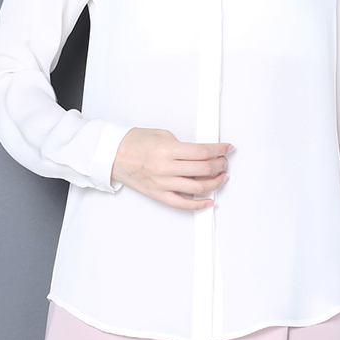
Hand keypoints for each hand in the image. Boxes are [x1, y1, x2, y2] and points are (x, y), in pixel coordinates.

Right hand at [111, 127, 232, 209]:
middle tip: (224, 161)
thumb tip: (202, 153)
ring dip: (214, 183)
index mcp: (167, 149)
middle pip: (203, 169)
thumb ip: (183, 145)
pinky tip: (209, 201)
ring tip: (220, 177)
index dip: (219, 149)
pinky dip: (198, 205)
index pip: (202, 151)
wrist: (113, 155)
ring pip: (196, 188)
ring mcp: (162, 183)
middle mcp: (166, 168)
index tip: (227, 147)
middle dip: (219, 164)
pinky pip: (181, 204)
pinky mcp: (158, 195)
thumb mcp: (162, 134)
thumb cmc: (134, 142)